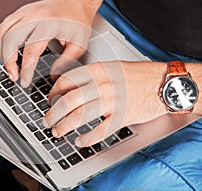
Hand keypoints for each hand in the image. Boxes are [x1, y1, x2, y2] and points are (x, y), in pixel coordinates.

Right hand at [0, 0, 105, 86]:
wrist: (74, 0)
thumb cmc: (77, 20)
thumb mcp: (80, 43)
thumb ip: (66, 61)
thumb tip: (53, 76)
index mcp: (49, 24)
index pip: (31, 50)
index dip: (25, 69)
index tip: (24, 81)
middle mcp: (34, 16)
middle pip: (11, 39)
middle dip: (8, 62)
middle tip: (13, 76)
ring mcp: (25, 12)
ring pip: (3, 32)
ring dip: (2, 52)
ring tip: (9, 67)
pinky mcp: (20, 12)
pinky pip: (4, 27)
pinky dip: (1, 42)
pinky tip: (6, 53)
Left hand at [43, 61, 167, 146]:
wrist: (162, 83)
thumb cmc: (137, 76)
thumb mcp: (110, 68)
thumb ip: (91, 77)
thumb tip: (69, 89)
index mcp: (97, 70)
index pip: (66, 81)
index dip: (53, 93)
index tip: (49, 100)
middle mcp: (101, 85)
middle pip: (67, 101)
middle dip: (52, 113)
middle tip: (46, 120)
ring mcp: (111, 101)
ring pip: (79, 116)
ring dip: (64, 126)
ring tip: (57, 132)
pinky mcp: (120, 117)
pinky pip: (99, 131)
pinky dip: (87, 139)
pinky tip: (80, 141)